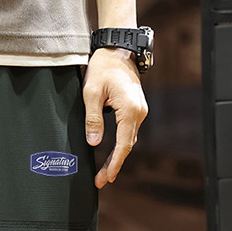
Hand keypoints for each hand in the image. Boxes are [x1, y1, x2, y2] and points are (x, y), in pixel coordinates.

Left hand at [83, 47, 147, 188]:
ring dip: (117, 156)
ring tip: (104, 173)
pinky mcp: (136, 108)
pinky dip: (120, 145)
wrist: (118, 49)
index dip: (114, 164)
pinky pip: (128, 132)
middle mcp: (139, 112)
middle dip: (114, 165)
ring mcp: (140, 110)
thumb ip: (92, 120)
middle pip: (127, 146)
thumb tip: (94, 143)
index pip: (123, 145)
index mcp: (130, 110)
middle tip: (101, 181)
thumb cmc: (103, 67)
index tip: (106, 178)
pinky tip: (112, 154)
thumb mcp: (91, 93)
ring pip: (129, 140)